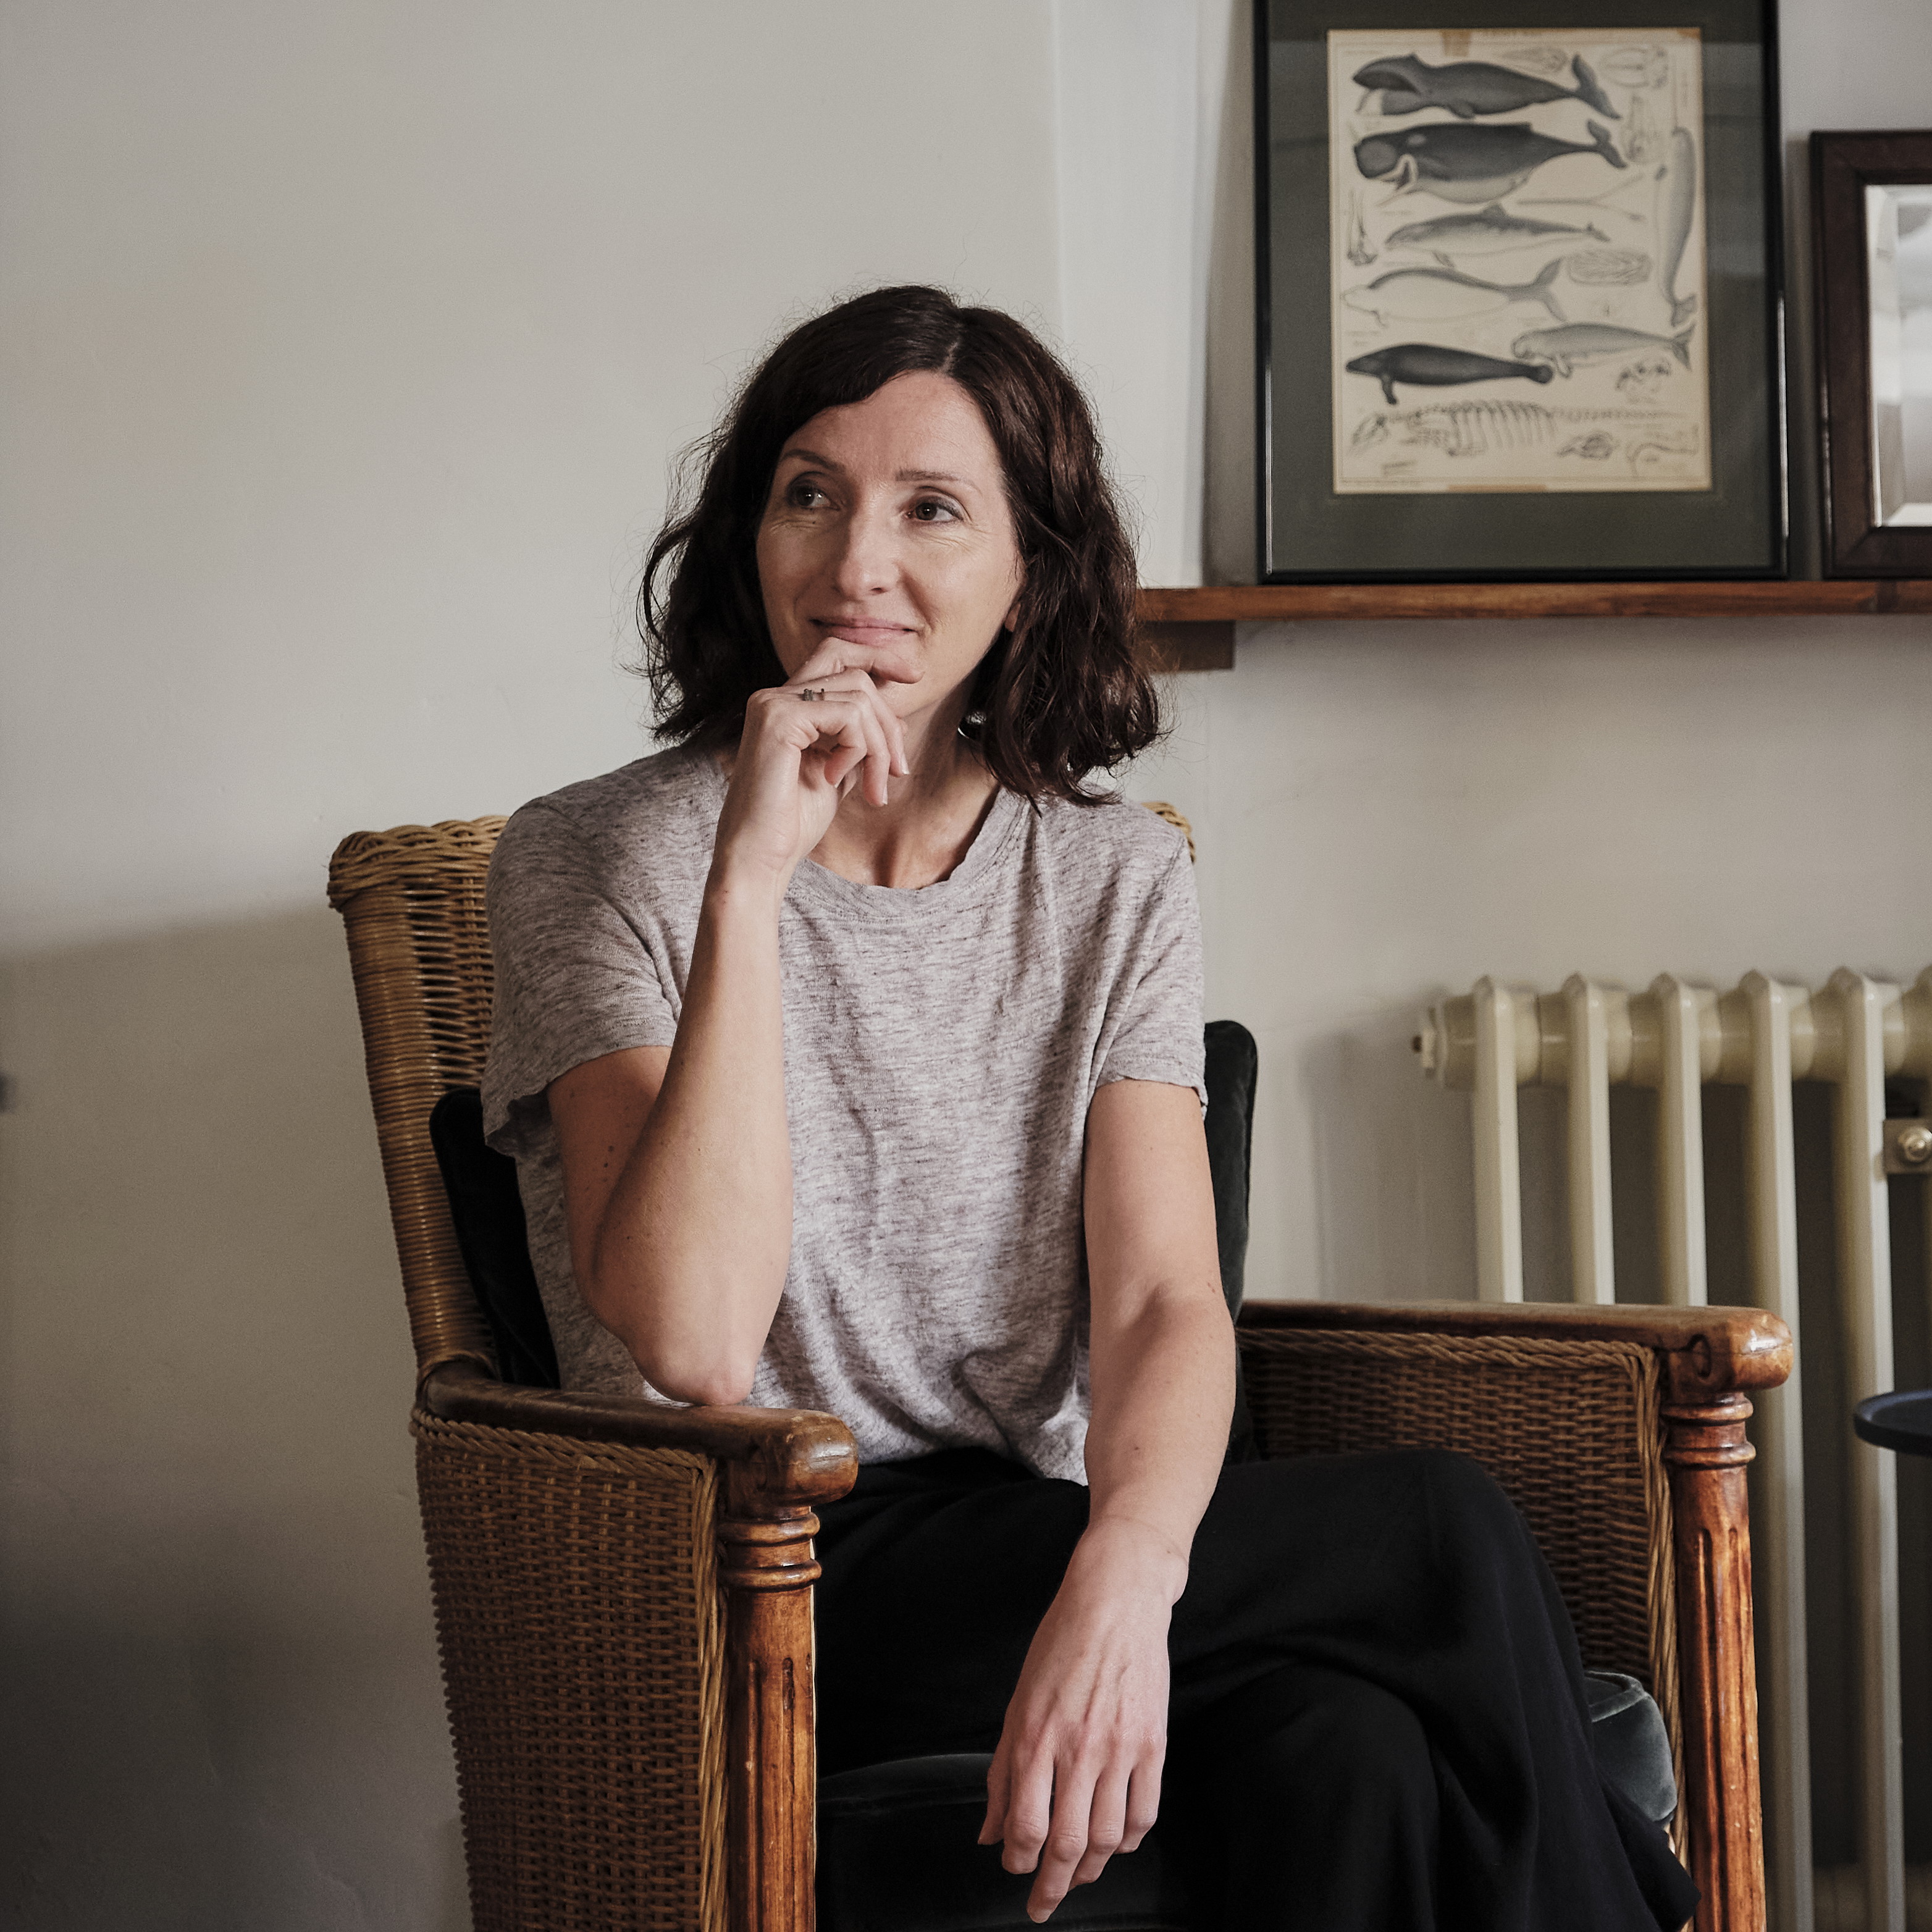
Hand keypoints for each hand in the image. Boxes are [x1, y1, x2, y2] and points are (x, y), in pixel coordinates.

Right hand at [710, 640, 915, 894]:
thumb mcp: (838, 773)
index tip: (915, 676)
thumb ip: (859, 742)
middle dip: (889, 718)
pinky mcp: (779, 719)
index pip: (837, 655)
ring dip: (880, 747)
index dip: (878, 657)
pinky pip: (849, 715)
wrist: (761, 857)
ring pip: (859, 697)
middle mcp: (774, 696)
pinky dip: (859, 749)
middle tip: (898, 770)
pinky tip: (837, 779)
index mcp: (785, 705)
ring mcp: (773, 704)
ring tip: (874, 790)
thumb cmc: (794, 823)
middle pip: (855, 673)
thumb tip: (897, 719)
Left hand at [979, 1519, 1183, 1922]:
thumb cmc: (1063, 1644)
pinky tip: (1116, 1844)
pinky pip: (1144, 1814)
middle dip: (1050, 1886)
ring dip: (1089, 1869)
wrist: (1116, 1601)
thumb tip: (990, 1832)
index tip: (1013, 1870)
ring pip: (1107, 1839)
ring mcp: (1120, 1749)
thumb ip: (1002, 1771)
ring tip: (1076, 1876)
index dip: (1017, 1861)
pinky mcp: (1153, 1744)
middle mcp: (1078, 1749)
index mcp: (1036, 1737)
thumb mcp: (1018, 1703)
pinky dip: (1129, 1842)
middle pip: (1065, 1844)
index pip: (1024, 1827)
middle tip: (1042, 1904)